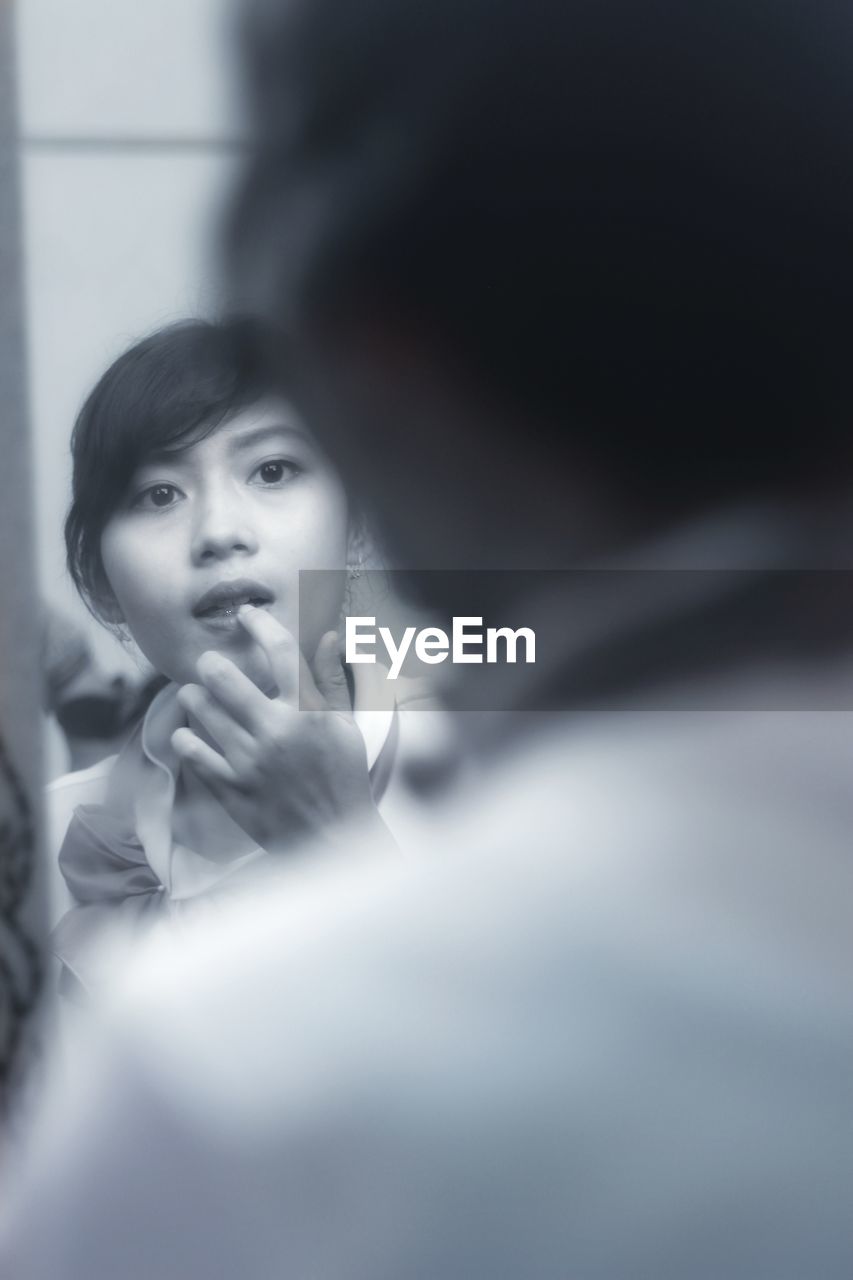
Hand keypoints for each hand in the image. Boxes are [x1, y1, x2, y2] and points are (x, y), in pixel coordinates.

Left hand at [171, 606, 385, 853]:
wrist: (333, 838)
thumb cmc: (343, 778)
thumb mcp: (345, 726)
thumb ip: (333, 680)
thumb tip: (329, 635)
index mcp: (309, 712)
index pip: (280, 651)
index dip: (259, 624)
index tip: (246, 615)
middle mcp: (275, 731)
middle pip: (223, 675)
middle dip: (211, 662)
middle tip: (210, 664)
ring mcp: (249, 760)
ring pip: (200, 709)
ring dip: (195, 696)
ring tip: (197, 696)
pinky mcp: (230, 787)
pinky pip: (191, 750)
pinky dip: (185, 737)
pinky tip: (191, 734)